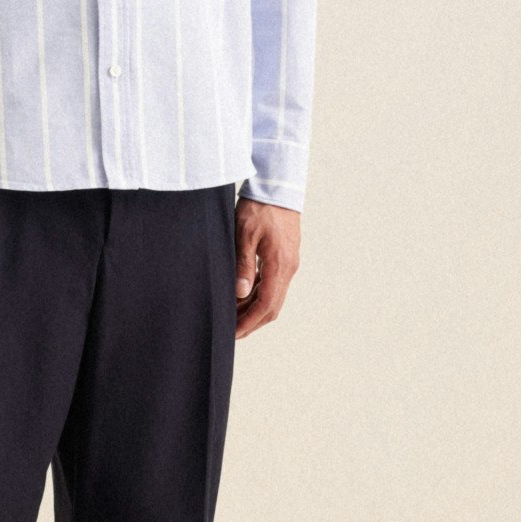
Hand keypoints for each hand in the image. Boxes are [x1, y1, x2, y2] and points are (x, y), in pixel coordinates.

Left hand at [233, 197, 299, 338]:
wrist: (278, 187)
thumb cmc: (259, 207)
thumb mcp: (244, 234)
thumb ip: (242, 265)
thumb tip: (240, 293)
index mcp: (279, 264)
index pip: (266, 304)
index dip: (250, 322)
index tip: (234, 333)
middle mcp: (288, 268)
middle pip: (272, 306)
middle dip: (252, 322)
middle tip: (231, 332)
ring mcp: (289, 264)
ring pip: (273, 297)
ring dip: (254, 310)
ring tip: (232, 316)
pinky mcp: (285, 258)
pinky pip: (273, 284)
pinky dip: (258, 295)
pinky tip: (242, 297)